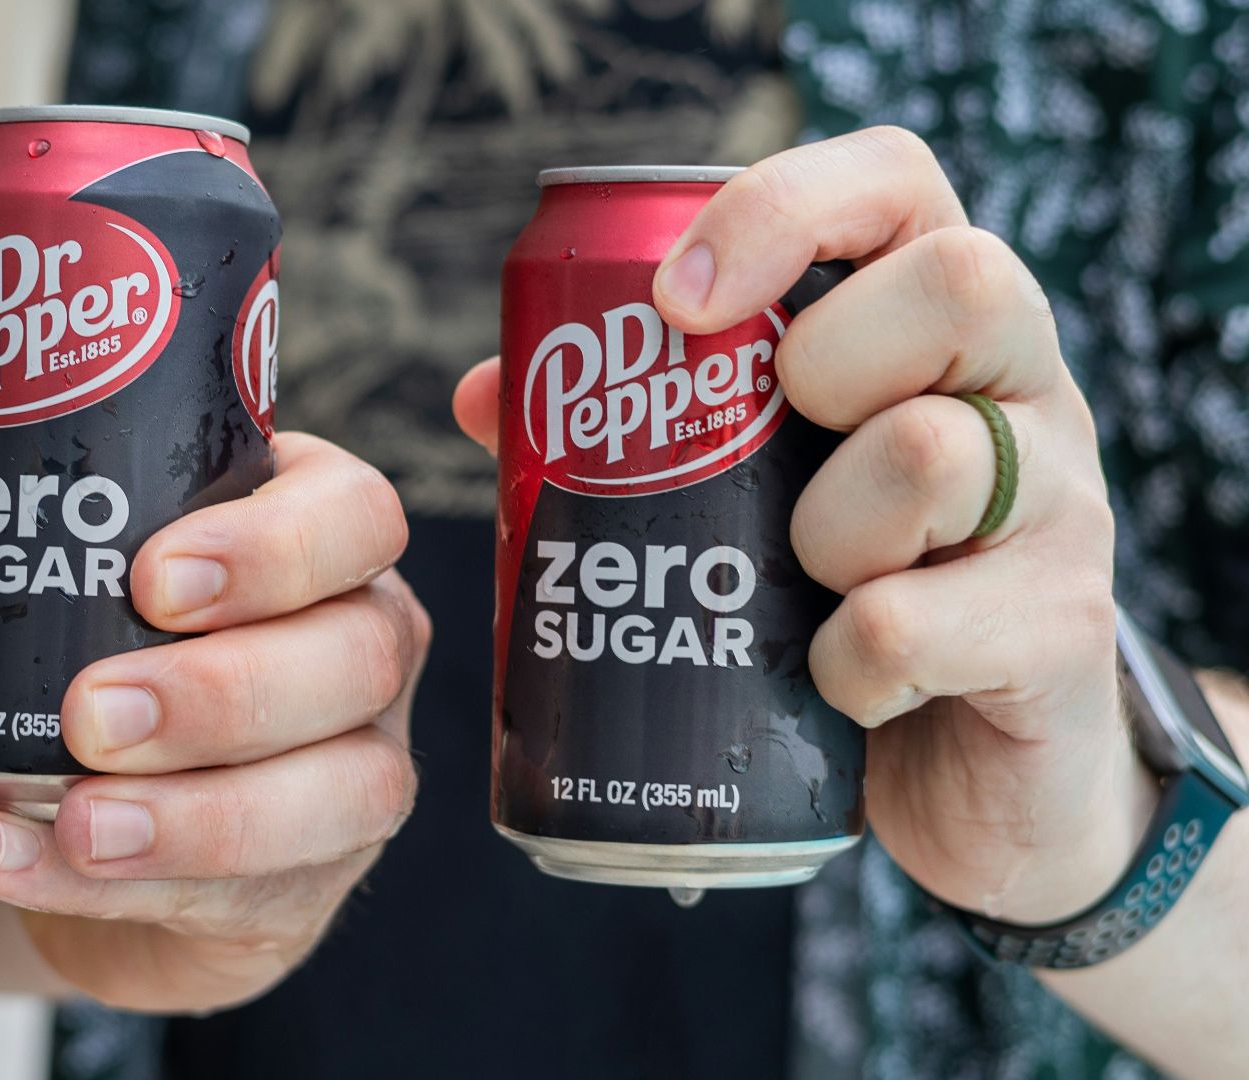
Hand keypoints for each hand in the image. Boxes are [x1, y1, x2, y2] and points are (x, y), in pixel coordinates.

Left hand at [0, 433, 425, 1010]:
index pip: (353, 514)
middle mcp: (356, 641)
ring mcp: (350, 765)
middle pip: (359, 653)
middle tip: (90, 714)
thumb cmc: (63, 644)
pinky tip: (19, 865)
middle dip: (225, 692)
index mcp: (304, 530)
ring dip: (203, 813)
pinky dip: (129, 886)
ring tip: (72, 816)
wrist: (62, 790)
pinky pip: (255, 890)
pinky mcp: (305, 877)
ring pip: (346, 788)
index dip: (278, 546)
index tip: (153, 578)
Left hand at [455, 127, 1151, 924]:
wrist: (971, 777)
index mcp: (939, 327)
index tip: (674, 298)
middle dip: (825, 360)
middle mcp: (1027, 389)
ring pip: (934, 455)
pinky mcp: (1060, 636)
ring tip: (804, 584)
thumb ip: (636, 436)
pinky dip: (845, 662)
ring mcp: (1061, 508)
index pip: (895, 182)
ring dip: (823, 533)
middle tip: (756, 456)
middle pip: (960, 281)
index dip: (781, 209)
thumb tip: (482, 396)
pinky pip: (918, 622)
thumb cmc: (840, 595)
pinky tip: (840, 682)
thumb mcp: (754, 496)